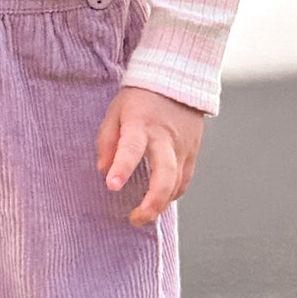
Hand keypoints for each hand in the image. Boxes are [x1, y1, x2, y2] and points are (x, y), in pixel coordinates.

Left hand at [95, 86, 204, 227]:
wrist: (178, 79)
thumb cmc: (140, 98)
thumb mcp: (116, 111)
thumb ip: (107, 140)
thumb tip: (104, 169)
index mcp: (141, 125)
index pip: (131, 148)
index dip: (122, 168)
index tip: (112, 186)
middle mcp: (165, 138)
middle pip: (165, 175)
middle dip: (152, 202)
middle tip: (136, 218)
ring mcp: (183, 147)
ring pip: (177, 184)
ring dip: (161, 204)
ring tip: (141, 215)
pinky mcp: (193, 152)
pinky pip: (184, 180)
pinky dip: (172, 194)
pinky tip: (159, 201)